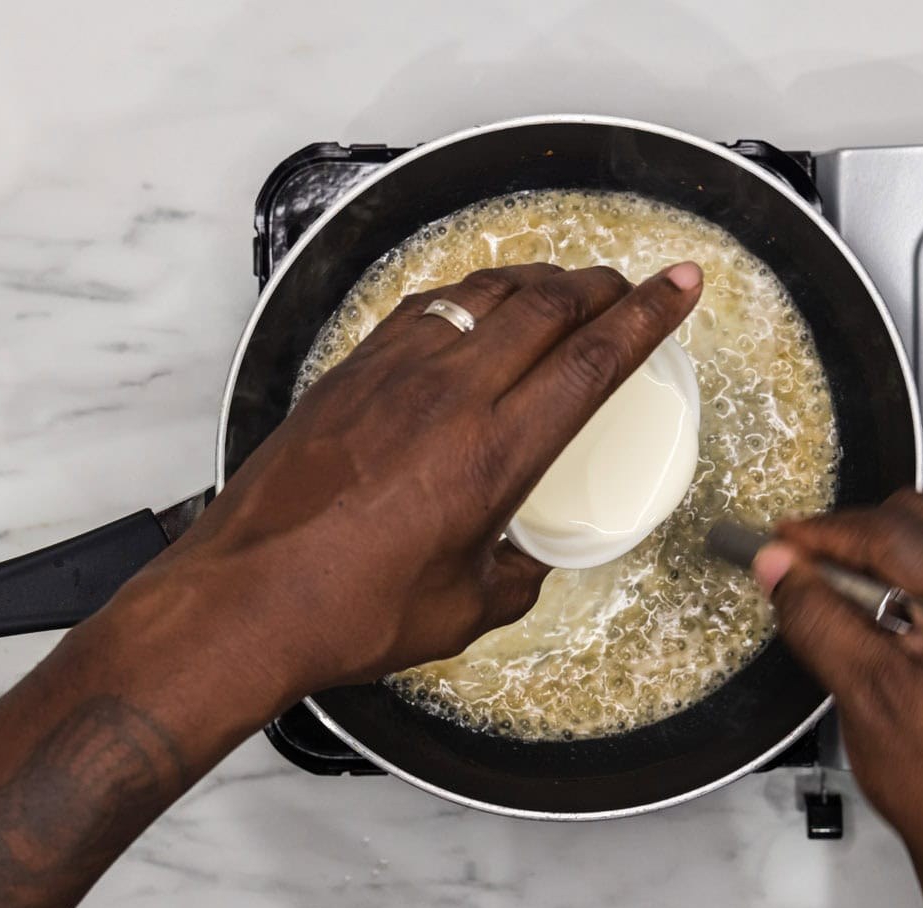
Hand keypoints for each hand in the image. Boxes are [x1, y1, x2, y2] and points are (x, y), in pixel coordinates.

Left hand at [154, 262, 702, 701]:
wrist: (242, 599)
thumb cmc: (347, 611)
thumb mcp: (462, 610)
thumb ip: (515, 577)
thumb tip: (529, 560)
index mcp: (492, 455)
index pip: (592, 360)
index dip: (648, 315)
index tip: (680, 285)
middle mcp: (447, 396)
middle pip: (546, 306)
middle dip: (601, 285)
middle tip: (625, 286)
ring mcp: (392, 374)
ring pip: (484, 293)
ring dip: (537, 281)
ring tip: (562, 287)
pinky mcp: (348, 372)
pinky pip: (424, 308)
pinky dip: (467, 296)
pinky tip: (473, 307)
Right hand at [753, 491, 922, 907]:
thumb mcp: (863, 690)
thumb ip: (814, 614)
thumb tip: (778, 565)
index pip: (892, 534)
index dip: (824, 534)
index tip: (782, 541)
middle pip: (918, 521)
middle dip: (853, 539)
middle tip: (800, 564)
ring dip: (880, 558)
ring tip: (835, 595)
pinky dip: (907, 581)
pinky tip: (875, 617)